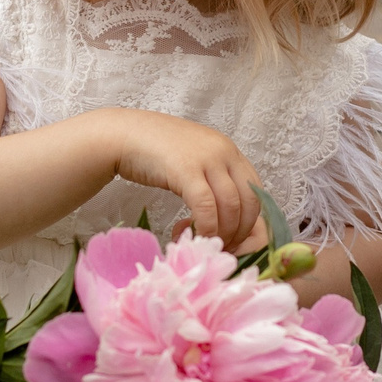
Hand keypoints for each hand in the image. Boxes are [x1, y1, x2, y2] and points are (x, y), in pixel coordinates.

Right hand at [107, 110, 264, 245]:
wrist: (125, 135)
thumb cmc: (156, 150)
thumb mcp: (195, 159)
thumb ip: (213, 179)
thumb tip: (225, 215)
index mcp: (229, 150)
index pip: (255, 190)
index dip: (251, 219)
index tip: (237, 237)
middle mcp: (224, 152)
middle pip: (248, 201)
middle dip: (241, 231)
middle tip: (224, 246)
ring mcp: (206, 160)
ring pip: (230, 206)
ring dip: (223, 232)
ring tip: (209, 243)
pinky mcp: (186, 170)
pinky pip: (206, 207)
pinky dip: (206, 227)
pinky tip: (195, 234)